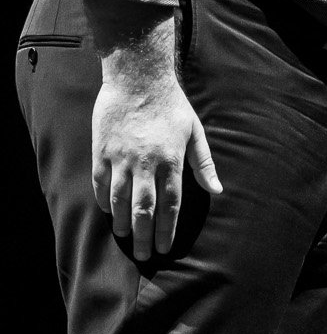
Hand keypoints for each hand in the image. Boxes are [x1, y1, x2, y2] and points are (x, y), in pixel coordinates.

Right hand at [92, 51, 222, 261]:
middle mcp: (145, 163)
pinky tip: (109, 212)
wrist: (137, 78)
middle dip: (144, 236)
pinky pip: (101, 184)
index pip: (170, 205)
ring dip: (122, 223)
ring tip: (126, 237)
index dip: (167, 230)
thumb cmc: (171, 104)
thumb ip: (203, 163)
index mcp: (171, 160)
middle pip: (144, 210)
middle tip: (145, 255)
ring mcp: (121, 158)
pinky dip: (104, 201)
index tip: (165, 248)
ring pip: (119, 201)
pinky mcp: (102, 151)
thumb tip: (217, 190)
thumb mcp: (194, 131)